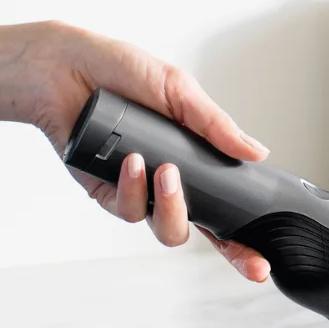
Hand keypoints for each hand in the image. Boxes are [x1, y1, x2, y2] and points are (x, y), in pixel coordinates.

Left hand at [0, 21, 270, 281]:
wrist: (64, 65)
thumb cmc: (120, 70)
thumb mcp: (178, 90)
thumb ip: (215, 125)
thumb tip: (256, 152)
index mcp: (193, 159)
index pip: (227, 207)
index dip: (244, 240)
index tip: (264, 262)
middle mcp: (167, 181)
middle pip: (204, 231)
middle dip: (225, 250)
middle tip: (231, 240)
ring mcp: (138, 190)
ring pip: (167, 229)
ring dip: (172, 205)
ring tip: (165, 171)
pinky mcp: (106, 192)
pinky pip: (128, 209)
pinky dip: (133, 188)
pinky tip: (132, 161)